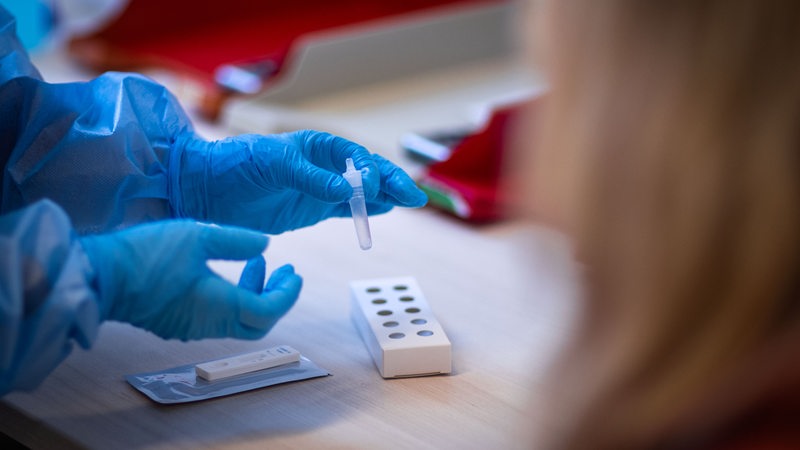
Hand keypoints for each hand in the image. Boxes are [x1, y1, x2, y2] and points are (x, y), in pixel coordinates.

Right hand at [80, 221, 300, 340]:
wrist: (99, 275)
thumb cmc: (147, 253)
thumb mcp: (198, 236)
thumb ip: (236, 241)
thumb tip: (266, 244)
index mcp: (219, 305)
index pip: (268, 311)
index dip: (287, 294)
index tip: (294, 273)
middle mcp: (208, 324)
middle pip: (257, 323)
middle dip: (277, 297)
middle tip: (285, 270)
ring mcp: (190, 328)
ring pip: (237, 321)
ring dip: (254, 295)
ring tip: (258, 263)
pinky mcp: (175, 324)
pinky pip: (217, 319)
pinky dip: (233, 298)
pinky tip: (225, 273)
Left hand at [174, 130, 427, 233]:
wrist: (207, 191)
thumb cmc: (237, 165)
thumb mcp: (274, 166)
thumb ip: (311, 179)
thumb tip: (348, 190)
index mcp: (315, 146)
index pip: (354, 156)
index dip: (372, 171)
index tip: (381, 187)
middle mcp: (323, 166)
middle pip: (366, 173)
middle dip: (391, 183)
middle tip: (414, 197)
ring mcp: (320, 189)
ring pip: (362, 192)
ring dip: (385, 197)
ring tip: (410, 201)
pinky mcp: (312, 210)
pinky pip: (346, 210)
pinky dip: (365, 212)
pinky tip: (384, 211)